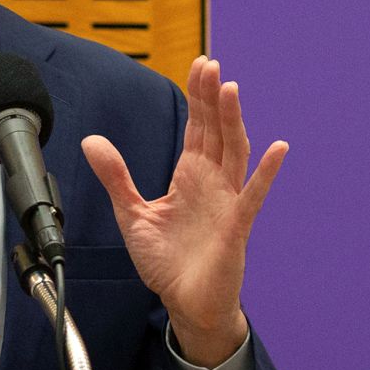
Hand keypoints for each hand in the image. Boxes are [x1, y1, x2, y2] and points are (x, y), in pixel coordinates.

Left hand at [82, 57, 287, 366]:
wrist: (185, 304)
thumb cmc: (167, 262)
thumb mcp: (131, 214)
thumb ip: (116, 176)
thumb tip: (92, 141)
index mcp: (190, 177)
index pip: (198, 128)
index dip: (199, 96)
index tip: (200, 65)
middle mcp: (212, 184)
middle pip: (216, 131)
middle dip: (212, 98)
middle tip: (211, 64)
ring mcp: (227, 203)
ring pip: (234, 153)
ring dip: (233, 121)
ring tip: (230, 89)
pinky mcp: (236, 228)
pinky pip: (253, 196)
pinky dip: (266, 173)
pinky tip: (277, 149)